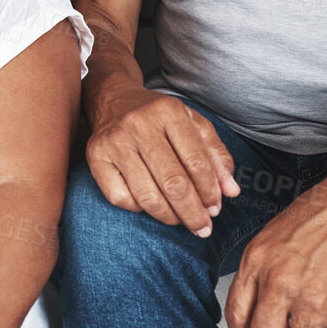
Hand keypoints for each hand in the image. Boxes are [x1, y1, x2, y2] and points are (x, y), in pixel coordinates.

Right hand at [85, 88, 241, 233]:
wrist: (113, 99)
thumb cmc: (158, 117)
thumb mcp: (193, 124)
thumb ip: (216, 156)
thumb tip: (231, 191)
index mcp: (168, 112)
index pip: (196, 161)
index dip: (209, 191)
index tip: (215, 208)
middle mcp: (139, 124)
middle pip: (173, 182)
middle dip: (192, 212)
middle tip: (203, 228)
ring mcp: (114, 141)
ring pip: (147, 195)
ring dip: (169, 216)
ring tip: (180, 221)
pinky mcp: (95, 156)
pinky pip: (120, 198)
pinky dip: (139, 209)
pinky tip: (149, 206)